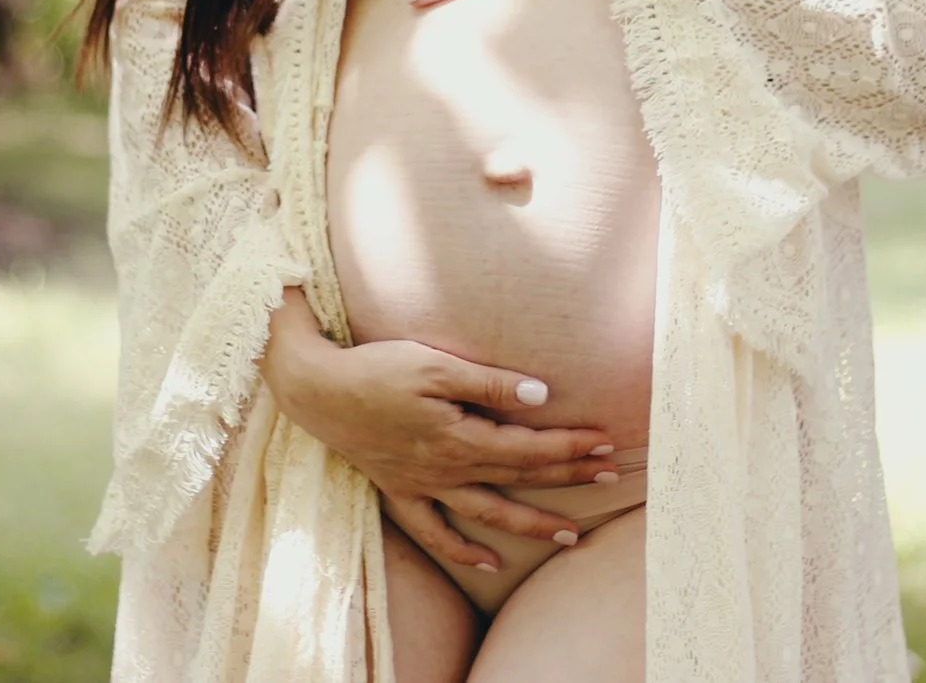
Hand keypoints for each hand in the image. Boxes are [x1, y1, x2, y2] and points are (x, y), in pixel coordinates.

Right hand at [260, 292, 621, 571]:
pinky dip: (463, 549)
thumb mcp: (434, 364)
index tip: (604, 441)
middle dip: (567, 478)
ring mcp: (423, 485)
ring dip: (530, 524)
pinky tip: (488, 562)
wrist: (316, 391)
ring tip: (569, 535)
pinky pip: (435, 531)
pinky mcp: (400, 490)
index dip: (569, 445)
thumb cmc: (376, 369)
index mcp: (460, 436)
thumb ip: (488, 383)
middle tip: (608, 476)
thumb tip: (539, 394)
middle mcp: (447, 469)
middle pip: (518, 478)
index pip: (529, 446)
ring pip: (487, 512)